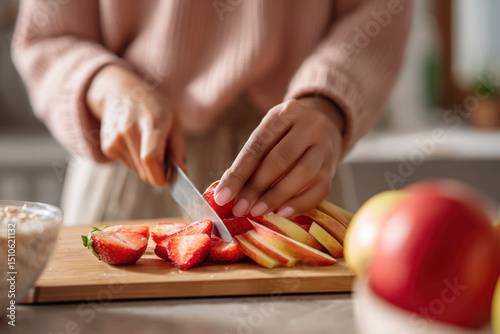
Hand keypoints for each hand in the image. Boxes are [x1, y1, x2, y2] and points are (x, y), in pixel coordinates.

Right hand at [86, 65, 185, 185]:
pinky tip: (136, 144)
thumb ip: (179, 149)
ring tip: (148, 145)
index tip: (168, 178)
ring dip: (147, 167)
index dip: (160, 175)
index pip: (151, 158)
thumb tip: (182, 173)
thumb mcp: (175, 121)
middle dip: (158, 173)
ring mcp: (115, 138)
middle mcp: (129, 130)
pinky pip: (128, 166)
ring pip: (137, 171)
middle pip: (144, 170)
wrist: (123, 94)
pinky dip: (136, 162)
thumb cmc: (155, 108)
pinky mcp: (107, 146)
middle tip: (164, 159)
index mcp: (151, 123)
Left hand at [214, 96, 344, 217]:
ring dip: (277, 197)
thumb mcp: (266, 136)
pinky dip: (299, 204)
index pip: (258, 145)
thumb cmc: (283, 137)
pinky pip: (320, 189)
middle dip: (256, 188)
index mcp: (286, 113)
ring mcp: (325, 146)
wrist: (320, 130)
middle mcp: (310, 125)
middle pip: (280, 159)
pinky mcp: (332, 167)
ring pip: (303, 174)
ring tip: (257, 211)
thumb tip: (227, 193)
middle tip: (240, 208)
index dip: (239, 173)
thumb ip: (248, 162)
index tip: (223, 197)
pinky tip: (281, 213)